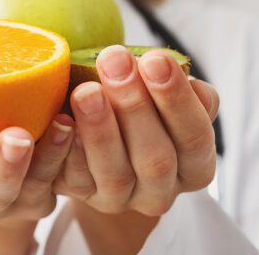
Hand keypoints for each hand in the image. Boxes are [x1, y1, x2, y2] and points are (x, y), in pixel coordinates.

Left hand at [54, 45, 219, 216]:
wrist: (89, 130)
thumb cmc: (133, 106)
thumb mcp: (162, 97)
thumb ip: (179, 89)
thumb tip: (185, 77)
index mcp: (193, 166)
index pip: (195, 138)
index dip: (176, 99)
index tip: (155, 59)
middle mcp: (160, 191)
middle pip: (156, 158)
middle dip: (134, 106)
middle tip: (114, 61)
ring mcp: (119, 198)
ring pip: (115, 173)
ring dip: (100, 129)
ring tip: (86, 90)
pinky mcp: (81, 195)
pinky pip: (75, 177)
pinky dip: (67, 149)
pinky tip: (62, 120)